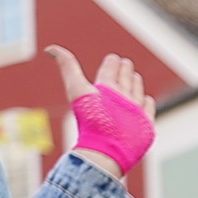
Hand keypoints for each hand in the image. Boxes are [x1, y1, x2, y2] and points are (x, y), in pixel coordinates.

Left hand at [46, 47, 154, 177]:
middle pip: (122, 82)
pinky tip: (147, 98)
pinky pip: (147, 109)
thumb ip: (67, 66)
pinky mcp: (144, 123)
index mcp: (104, 91)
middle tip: (126, 62)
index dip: (111, 64)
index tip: (114, 57)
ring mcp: (131, 112)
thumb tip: (50, 48)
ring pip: (135, 93)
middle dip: (124, 71)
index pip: (108, 74)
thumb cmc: (92, 120)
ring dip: (136, 84)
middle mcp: (118, 101)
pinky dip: (148, 103)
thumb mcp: (78, 89)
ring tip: (135, 75)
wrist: (108, 148)